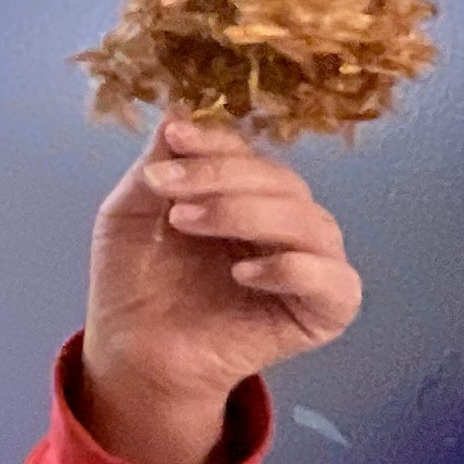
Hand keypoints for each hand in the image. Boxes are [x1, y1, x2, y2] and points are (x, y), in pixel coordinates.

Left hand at [78, 116, 361, 463]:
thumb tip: (178, 111)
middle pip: (282, 181)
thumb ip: (154, 170)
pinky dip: (292, 268)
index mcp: (247, 195)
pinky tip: (241, 273)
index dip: (217, 140)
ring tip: (184, 221)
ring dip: (245, 213)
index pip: (249, 153)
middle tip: (165, 187)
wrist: (131, 352)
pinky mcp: (324, 311)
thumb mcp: (129, 216)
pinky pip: (334, 281)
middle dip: (221, 175)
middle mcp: (286, 223)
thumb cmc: (134, 283)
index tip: (175, 135)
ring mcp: (311, 265)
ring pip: (310, 221)